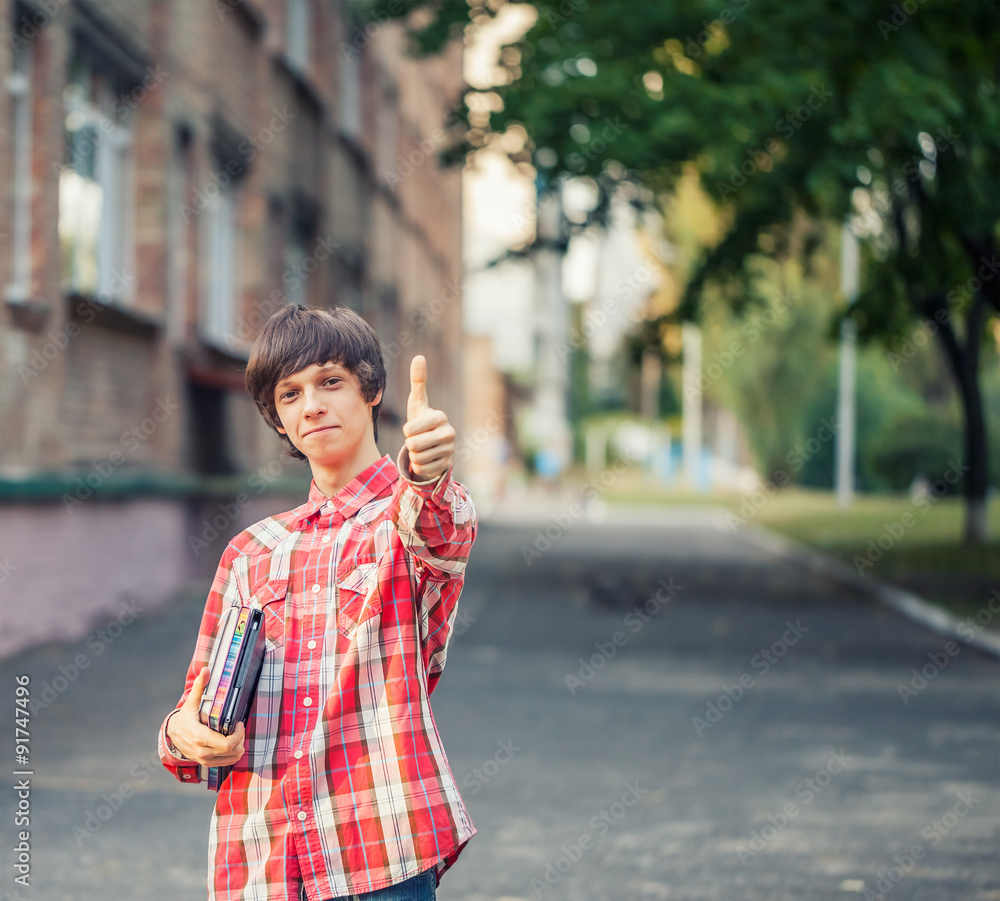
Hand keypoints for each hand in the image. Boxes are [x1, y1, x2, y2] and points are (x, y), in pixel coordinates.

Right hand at [165, 666, 245, 767]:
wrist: (171, 734)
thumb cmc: (185, 717)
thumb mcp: (191, 702)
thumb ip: (199, 686)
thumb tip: (206, 670)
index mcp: (199, 737)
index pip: (227, 743)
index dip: (238, 734)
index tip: (239, 723)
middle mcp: (202, 752)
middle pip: (232, 751)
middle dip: (241, 739)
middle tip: (239, 727)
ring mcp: (204, 760)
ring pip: (231, 759)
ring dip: (239, 747)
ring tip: (237, 734)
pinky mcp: (206, 763)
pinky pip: (226, 763)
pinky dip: (233, 754)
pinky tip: (233, 743)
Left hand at [402, 355, 454, 480]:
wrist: (431, 445)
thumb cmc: (422, 421)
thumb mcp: (417, 403)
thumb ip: (418, 380)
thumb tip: (419, 357)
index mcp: (441, 417)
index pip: (410, 429)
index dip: (407, 430)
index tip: (413, 428)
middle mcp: (449, 433)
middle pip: (414, 445)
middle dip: (410, 444)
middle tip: (417, 439)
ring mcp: (450, 450)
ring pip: (417, 457)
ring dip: (414, 455)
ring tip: (421, 448)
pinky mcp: (447, 464)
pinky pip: (423, 468)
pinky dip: (420, 465)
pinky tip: (426, 458)